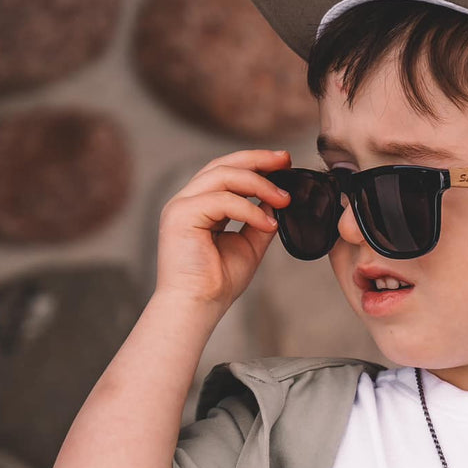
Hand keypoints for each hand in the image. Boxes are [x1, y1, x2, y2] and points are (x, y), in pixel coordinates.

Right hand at [154, 148, 292, 310]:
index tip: (284, 163)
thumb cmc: (217, 283)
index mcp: (200, 206)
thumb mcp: (248, 245)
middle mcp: (188, 201)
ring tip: (284, 199)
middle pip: (223, 164)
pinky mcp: (181, 215)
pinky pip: (222, 200)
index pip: (227, 172)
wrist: (197, 307)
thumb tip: (277, 200)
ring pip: (223, 176)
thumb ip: (260, 221)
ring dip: (259, 184)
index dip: (256, 163)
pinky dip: (250, 210)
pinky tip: (268, 223)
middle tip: (286, 161)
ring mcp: (181, 205)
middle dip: (258, 159)